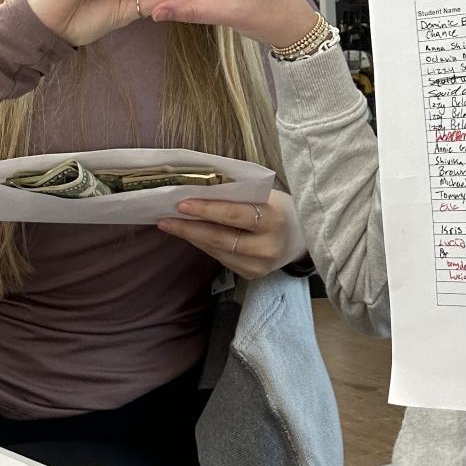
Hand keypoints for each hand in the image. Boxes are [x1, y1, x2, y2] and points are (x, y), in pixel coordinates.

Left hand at [156, 189, 306, 279]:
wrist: (301, 238)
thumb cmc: (280, 208)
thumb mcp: (267, 196)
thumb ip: (239, 196)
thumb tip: (199, 191)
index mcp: (274, 219)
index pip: (236, 215)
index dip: (207, 210)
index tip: (182, 204)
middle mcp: (267, 247)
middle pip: (220, 238)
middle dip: (189, 227)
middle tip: (164, 218)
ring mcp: (258, 265)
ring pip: (216, 250)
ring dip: (191, 237)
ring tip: (170, 224)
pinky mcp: (251, 275)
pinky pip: (220, 257)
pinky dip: (204, 245)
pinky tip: (190, 234)